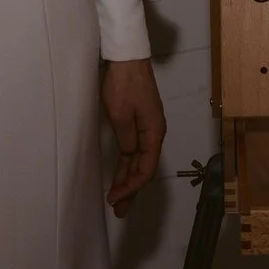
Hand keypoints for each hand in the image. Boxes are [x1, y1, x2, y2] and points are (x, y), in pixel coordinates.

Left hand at [101, 58, 165, 216]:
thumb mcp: (121, 116)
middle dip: (131, 189)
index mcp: (154, 133)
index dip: (131, 186)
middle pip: (144, 168)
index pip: (146, 168)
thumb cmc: (123, 86)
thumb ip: (126, 141)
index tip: (115, 198)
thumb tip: (129, 157)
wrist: (127, 58)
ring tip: (118, 199)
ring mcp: (147, 127)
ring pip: (138, 161)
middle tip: (118, 210)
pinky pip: (134, 150)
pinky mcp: (138, 122)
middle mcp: (154, 133)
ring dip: (128, 179)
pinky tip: (120, 175)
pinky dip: (126, 164)